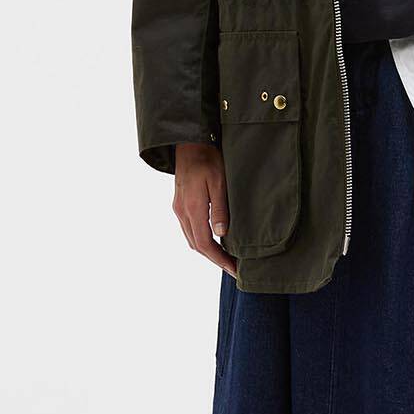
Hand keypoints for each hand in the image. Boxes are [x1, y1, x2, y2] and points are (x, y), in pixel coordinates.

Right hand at [172, 142, 237, 273]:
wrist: (188, 144)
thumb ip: (220, 208)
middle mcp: (182, 212)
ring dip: (207, 251)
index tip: (234, 269)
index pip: (205, 244)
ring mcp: (179, 209)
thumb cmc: (207, 159)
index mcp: (193, 208)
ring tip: (225, 258)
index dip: (219, 259)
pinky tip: (213, 240)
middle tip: (233, 268)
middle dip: (215, 259)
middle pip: (197, 246)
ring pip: (191, 239)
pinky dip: (201, 240)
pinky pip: (189, 229)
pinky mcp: (179, 204)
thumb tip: (222, 233)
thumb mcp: (219, 182)